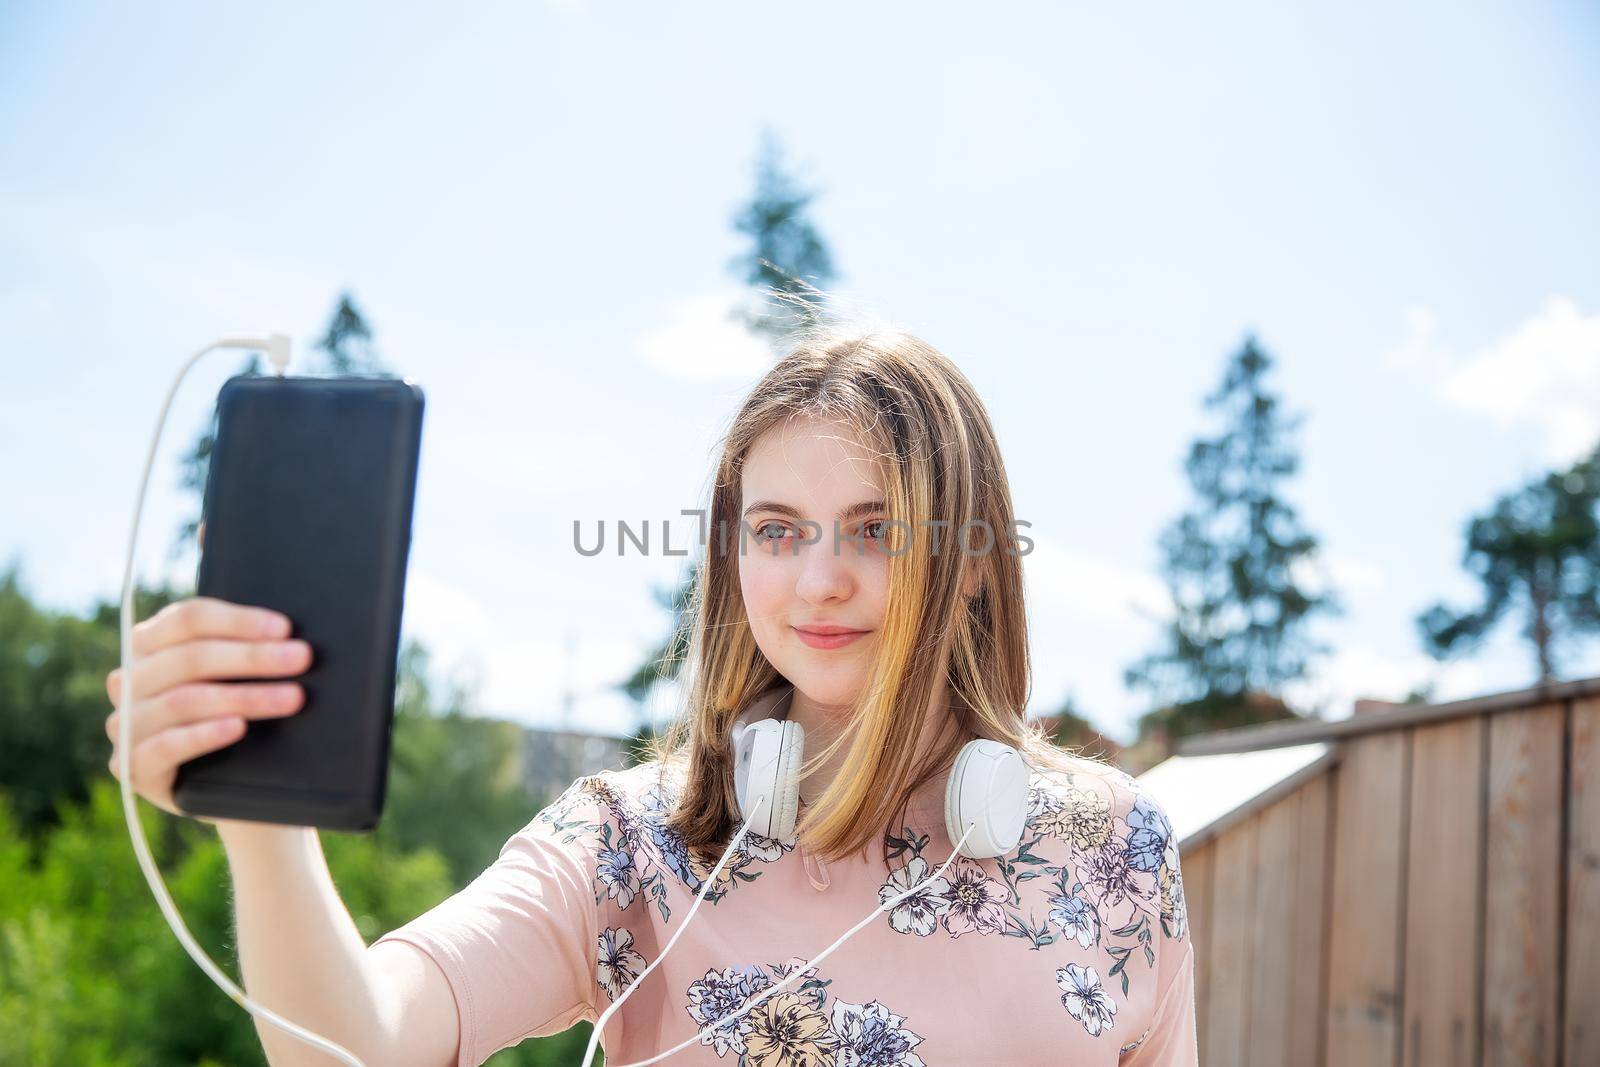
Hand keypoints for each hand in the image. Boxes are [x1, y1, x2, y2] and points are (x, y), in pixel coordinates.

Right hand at [104, 595, 310, 823]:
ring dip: (244, 697)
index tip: (285, 629)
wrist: (228, 785)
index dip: (238, 620)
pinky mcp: (132, 767)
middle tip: (301, 659)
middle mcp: (128, 680)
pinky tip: (238, 728)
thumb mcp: (234, 675)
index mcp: (149, 643)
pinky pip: (165, 746)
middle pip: (190, 658)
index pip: (188, 619)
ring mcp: (125, 724)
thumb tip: (287, 635)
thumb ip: (245, 648)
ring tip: (291, 698)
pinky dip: (205, 734)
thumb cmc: (235, 715)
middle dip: (252, 657)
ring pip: (184, 700)